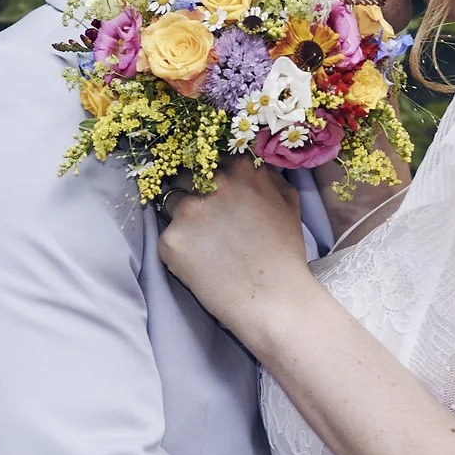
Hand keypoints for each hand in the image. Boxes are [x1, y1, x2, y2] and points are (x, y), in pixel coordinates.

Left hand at [157, 159, 316, 339]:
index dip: (208, 170)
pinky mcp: (171, 240)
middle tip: (204, 216)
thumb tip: (245, 164)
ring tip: (204, 244)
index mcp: (240, 169)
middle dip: (190, 190)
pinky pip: (167, 237)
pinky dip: (179, 249)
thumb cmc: (285, 253)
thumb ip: (265, 175)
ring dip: (182, 218)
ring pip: (171, 203)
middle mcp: (211, 183)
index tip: (209, 183)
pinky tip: (200, 264)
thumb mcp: (287, 202)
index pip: (209, 154)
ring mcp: (188, 211)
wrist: (273, 300)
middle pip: (184, 174)